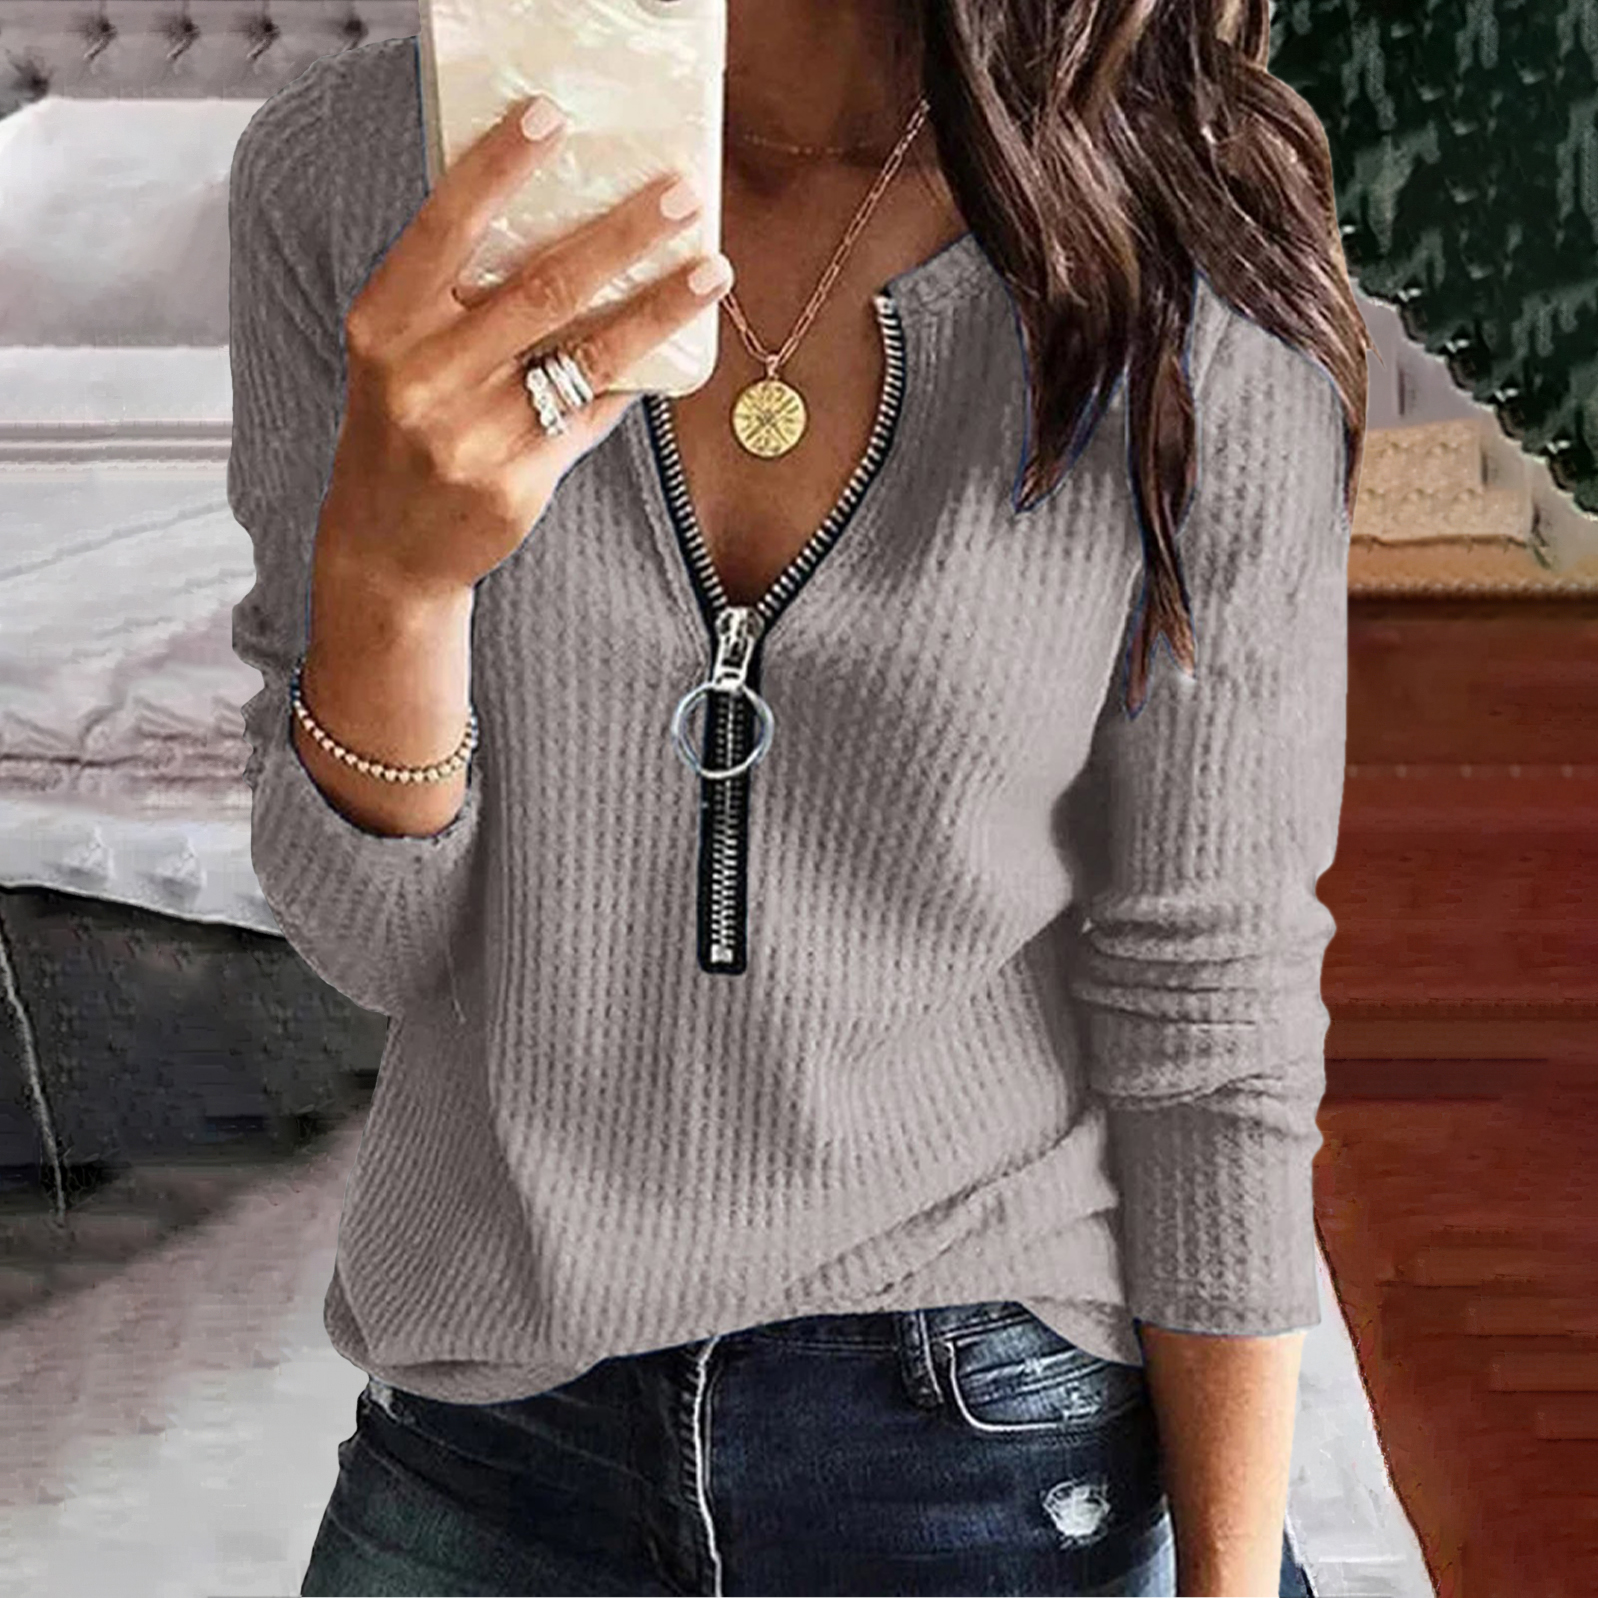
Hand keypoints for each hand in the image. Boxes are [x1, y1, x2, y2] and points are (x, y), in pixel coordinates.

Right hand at [320, 93, 733, 602]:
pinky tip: (674, 352)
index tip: (552, 118)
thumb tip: (573, 234)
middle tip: (679, 195)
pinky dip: (631, 380)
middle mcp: (422, 377)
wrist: (386, 548)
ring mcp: (470, 437)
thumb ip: (462, 303)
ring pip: (586, 356)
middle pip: (542, 287)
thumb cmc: (404, 430)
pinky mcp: (514, 485)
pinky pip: (590, 416)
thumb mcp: (404, 356)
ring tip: (710, 269)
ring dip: (658, 307)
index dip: (499, 169)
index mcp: (385, 325)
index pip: (444, 228)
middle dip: (621, 235)